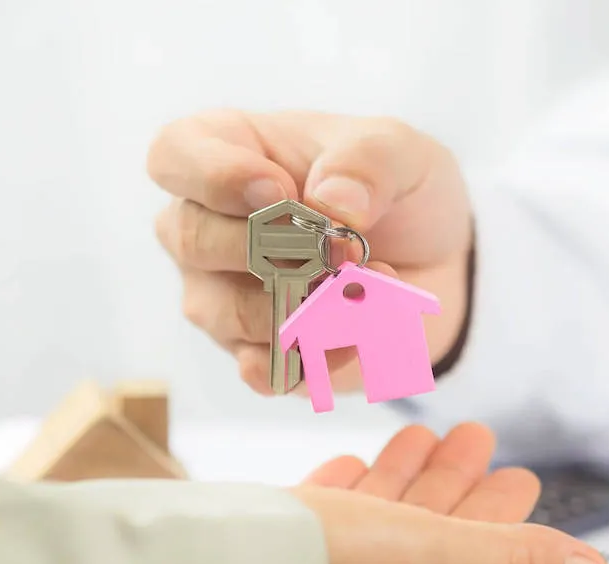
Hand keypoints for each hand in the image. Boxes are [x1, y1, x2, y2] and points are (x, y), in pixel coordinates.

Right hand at [146, 110, 472, 396]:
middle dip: (267, 248)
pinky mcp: (260, 353)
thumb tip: (330, 201)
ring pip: (227, 311)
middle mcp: (208, 226)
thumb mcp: (399, 150)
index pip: (174, 156)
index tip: (279, 192)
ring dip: (304, 305)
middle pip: (191, 239)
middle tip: (338, 248)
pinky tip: (349, 341)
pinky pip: (263, 369)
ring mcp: (224, 295)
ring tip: (366, 288)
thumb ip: (367, 161)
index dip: (215, 176)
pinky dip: (312, 358)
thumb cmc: (394, 189)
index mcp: (226, 152)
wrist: (434, 261)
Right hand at [291, 423, 608, 563]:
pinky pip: (319, 524)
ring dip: (403, 479)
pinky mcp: (268, 563)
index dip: (500, 512)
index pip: (477, 556)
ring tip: (418, 434)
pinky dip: (344, 492)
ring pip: (375, 524)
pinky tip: (346, 469)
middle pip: (429, 535)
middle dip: (454, 484)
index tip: (518, 473)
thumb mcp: (432, 561)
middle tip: (475, 436)